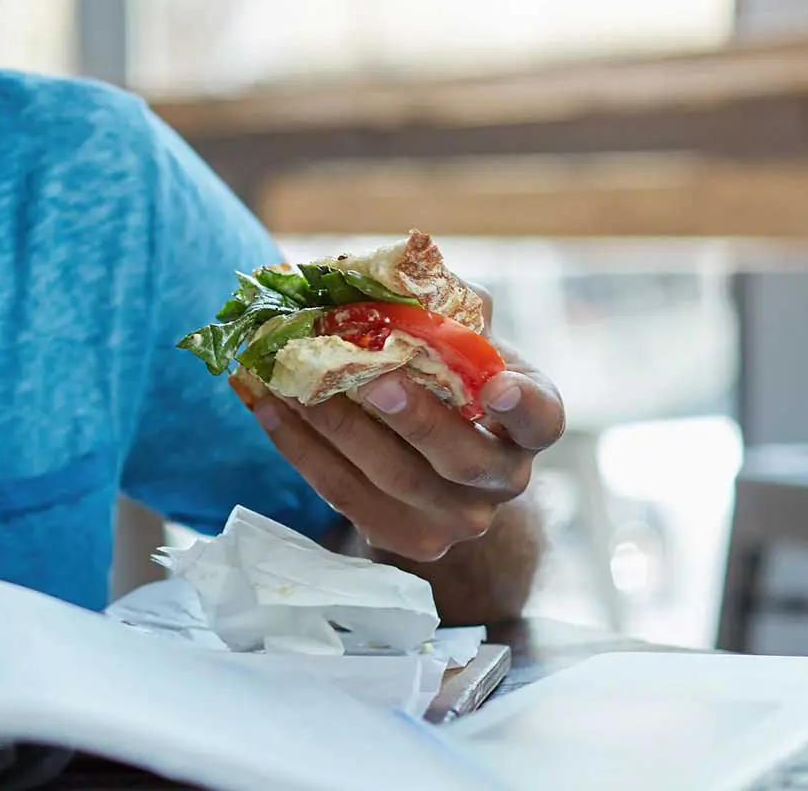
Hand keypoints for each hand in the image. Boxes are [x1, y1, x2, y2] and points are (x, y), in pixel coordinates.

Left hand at [237, 302, 564, 561]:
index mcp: (528, 423)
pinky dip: (300, 448)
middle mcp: (501, 479)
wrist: (437, 465)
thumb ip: (442, 308)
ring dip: (334, 426)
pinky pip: (345, 496)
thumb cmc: (448, 382)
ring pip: (392, 479)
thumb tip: (390, 269)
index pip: (541, 417)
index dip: (523, 405)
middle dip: (413, 418)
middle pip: (460, 458)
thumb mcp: (460, 343)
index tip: (497, 385)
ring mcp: (454, 520)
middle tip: (371, 377)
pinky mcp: (401, 538)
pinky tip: (267, 406)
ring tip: (290, 380)